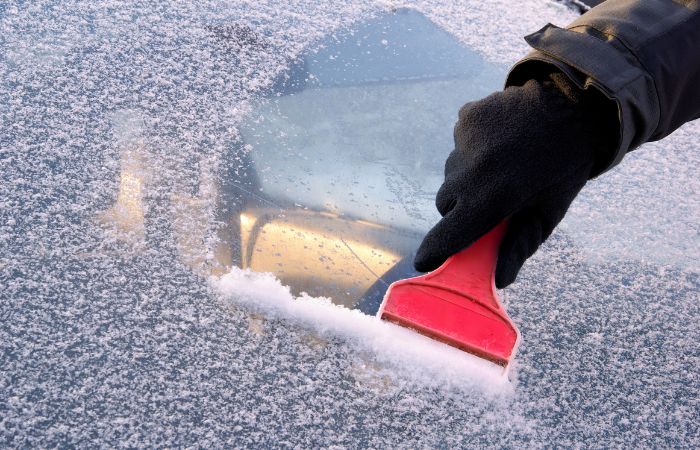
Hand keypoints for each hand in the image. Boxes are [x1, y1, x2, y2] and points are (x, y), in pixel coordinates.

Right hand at [414, 72, 617, 287]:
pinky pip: (459, 144)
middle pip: (446, 204)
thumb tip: (499, 279)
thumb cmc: (564, 168)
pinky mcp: (466, 117)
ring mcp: (465, 141)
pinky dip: (473, 148)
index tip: (424, 262)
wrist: (575, 105)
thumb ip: (519, 246)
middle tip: (488, 202)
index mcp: (493, 198)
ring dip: (467, 177)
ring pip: (451, 173)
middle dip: (460, 209)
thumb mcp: (548, 212)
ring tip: (500, 165)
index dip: (433, 252)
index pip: (449, 234)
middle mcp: (471, 171)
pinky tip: (498, 142)